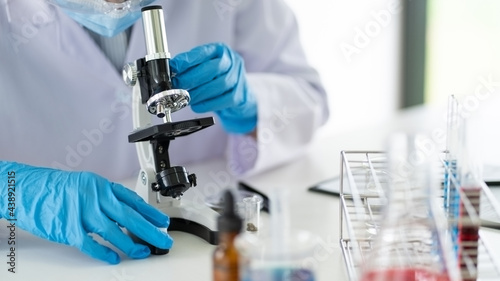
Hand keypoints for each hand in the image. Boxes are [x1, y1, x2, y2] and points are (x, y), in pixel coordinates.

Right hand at [0, 161, 172, 263]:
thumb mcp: (87, 185)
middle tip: (162, 240)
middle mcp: (95, 197)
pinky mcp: (68, 228)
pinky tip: (113, 258)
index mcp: (102, 186)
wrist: (28, 190)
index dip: (150, 213)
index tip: (162, 222)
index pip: (133, 201)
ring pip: (113, 231)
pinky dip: (102, 252)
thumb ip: (107, 198)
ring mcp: (82, 212)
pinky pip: (90, 244)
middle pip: (129, 217)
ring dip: (130, 244)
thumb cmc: (57, 189)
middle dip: (149, 230)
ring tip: (142, 252)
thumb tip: (128, 214)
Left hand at [170, 42, 256, 133]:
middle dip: (192, 77)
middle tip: (177, 85)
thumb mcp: (204, 67)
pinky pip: (223, 100)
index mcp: (220, 50)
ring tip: (185, 97)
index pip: (203, 52)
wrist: (239, 95)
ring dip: (199, 93)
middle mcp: (232, 61)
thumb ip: (190, 68)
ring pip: (219, 85)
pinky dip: (207, 104)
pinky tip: (196, 106)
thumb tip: (171, 73)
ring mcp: (238, 78)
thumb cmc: (217, 79)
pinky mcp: (240, 95)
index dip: (187, 60)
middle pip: (213, 68)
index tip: (173, 67)